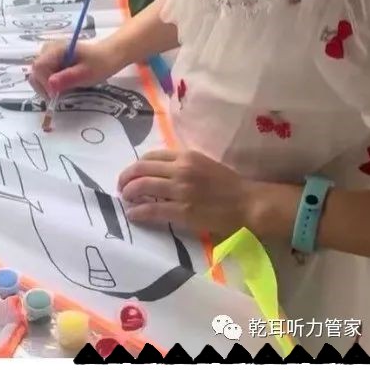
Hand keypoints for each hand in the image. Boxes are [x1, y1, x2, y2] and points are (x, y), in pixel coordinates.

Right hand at [29, 36, 122, 98]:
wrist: (107, 56)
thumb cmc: (100, 63)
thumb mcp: (86, 72)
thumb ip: (68, 78)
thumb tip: (51, 85)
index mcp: (56, 49)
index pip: (38, 67)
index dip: (44, 83)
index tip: (56, 94)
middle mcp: (48, 50)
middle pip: (35, 73)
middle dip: (44, 88)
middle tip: (60, 96)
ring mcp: (48, 57)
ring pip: (37, 77)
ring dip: (47, 89)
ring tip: (64, 91)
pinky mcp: (50, 63)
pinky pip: (43, 78)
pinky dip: (50, 87)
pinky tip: (62, 88)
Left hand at [117, 147, 256, 231]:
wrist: (247, 203)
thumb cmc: (230, 186)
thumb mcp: (205, 165)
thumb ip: (184, 165)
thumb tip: (163, 172)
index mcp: (187, 155)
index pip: (152, 155)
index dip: (137, 164)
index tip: (133, 173)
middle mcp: (181, 169)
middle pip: (142, 168)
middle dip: (126, 177)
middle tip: (121, 187)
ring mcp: (180, 190)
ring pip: (143, 186)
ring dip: (129, 193)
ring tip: (126, 199)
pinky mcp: (182, 211)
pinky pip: (152, 209)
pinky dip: (138, 212)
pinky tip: (133, 215)